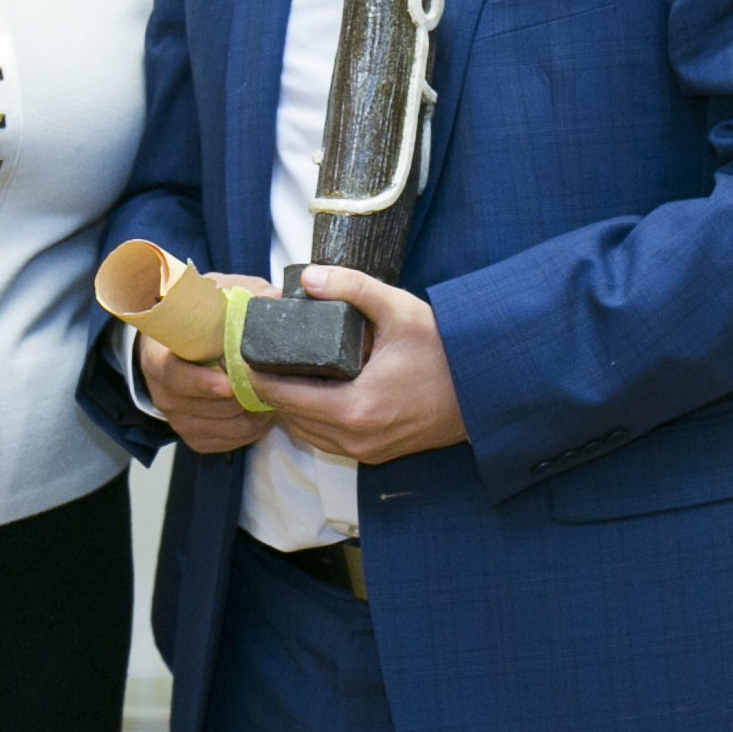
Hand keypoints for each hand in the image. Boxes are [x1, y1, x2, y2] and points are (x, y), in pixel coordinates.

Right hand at [140, 273, 274, 453]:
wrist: (179, 344)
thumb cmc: (200, 319)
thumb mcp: (219, 298)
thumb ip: (247, 296)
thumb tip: (278, 298)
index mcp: (159, 356)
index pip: (173, 375)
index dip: (200, 382)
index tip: (228, 383)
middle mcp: (163, 391)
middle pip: (200, 407)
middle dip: (237, 401)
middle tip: (269, 391)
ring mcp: (178, 417)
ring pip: (217, 428)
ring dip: (248, 418)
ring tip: (273, 401)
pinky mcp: (195, 435)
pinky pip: (224, 442)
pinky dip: (247, 432)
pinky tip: (262, 415)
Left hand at [260, 266, 466, 465]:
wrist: (486, 388)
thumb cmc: (445, 351)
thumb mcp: (399, 310)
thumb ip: (351, 288)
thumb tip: (308, 278)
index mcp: (354, 407)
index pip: (283, 397)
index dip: (258, 374)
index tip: (247, 352)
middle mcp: (356, 437)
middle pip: (289, 418)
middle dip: (271, 389)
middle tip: (261, 357)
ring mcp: (366, 449)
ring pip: (307, 433)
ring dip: (291, 407)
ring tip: (285, 372)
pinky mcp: (376, 453)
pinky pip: (328, 439)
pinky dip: (314, 419)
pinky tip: (316, 391)